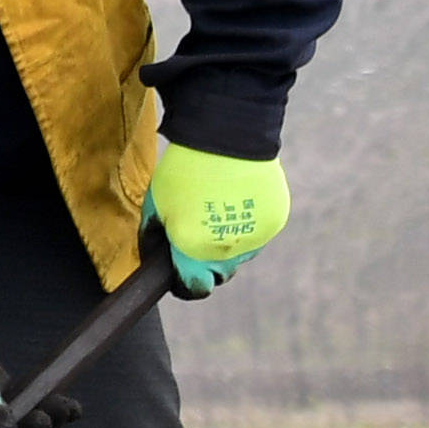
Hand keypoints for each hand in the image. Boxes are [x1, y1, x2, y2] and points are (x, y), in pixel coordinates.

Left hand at [144, 143, 288, 298]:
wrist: (228, 138)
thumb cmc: (184, 172)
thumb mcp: (155, 206)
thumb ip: (153, 240)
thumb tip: (155, 260)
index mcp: (194, 253)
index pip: (193, 288)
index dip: (183, 282)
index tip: (178, 270)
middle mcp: (229, 253)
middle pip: (219, 274)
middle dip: (205, 262)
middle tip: (195, 234)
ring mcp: (256, 238)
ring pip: (240, 254)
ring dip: (228, 243)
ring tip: (217, 211)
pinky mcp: (275, 221)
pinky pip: (257, 233)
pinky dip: (247, 225)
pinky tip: (237, 201)